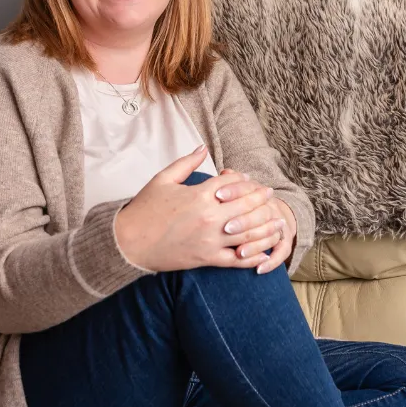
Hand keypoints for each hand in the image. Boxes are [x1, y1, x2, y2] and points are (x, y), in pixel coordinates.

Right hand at [114, 146, 284, 272]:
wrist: (128, 243)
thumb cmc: (144, 210)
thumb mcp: (162, 179)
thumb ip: (186, 163)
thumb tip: (203, 148)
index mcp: (200, 195)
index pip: (234, 184)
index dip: (245, 181)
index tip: (251, 181)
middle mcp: (210, 217)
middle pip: (247, 206)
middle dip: (262, 200)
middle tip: (270, 197)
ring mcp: (210, 239)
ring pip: (248, 232)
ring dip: (266, 227)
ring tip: (278, 222)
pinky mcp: (207, 258)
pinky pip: (237, 259)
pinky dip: (253, 256)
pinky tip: (264, 253)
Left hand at [215, 168, 295, 273]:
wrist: (275, 212)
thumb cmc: (247, 201)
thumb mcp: (240, 189)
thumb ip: (231, 181)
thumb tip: (224, 171)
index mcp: (257, 191)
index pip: (248, 187)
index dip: (233, 190)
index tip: (216, 195)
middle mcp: (270, 206)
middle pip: (261, 212)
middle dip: (243, 220)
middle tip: (226, 228)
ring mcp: (279, 224)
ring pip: (271, 234)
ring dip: (256, 244)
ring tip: (239, 252)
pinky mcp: (284, 241)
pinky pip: (281, 252)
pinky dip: (272, 262)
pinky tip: (259, 269)